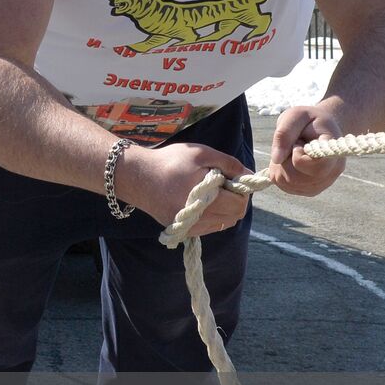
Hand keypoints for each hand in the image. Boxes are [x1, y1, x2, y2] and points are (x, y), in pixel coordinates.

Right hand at [116, 141, 251, 235]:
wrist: (136, 176)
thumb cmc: (169, 161)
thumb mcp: (201, 153)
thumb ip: (229, 163)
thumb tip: (248, 174)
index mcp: (205, 198)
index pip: (239, 204)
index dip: (241, 189)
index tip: (231, 178)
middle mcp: (199, 218)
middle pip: (234, 216)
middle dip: (235, 200)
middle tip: (222, 184)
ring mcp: (190, 227)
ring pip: (223, 223)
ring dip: (224, 208)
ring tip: (209, 191)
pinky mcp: (183, 230)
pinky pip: (209, 227)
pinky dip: (212, 215)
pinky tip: (200, 201)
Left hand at [268, 104, 345, 196]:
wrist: (322, 128)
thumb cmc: (309, 120)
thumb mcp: (295, 115)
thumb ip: (284, 133)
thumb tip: (276, 159)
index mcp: (333, 150)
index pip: (317, 168)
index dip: (298, 158)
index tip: (298, 142)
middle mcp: (332, 171)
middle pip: (296, 178)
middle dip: (285, 160)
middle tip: (294, 144)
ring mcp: (323, 183)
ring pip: (288, 184)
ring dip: (282, 166)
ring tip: (294, 151)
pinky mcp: (311, 189)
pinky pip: (285, 186)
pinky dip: (281, 172)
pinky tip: (291, 161)